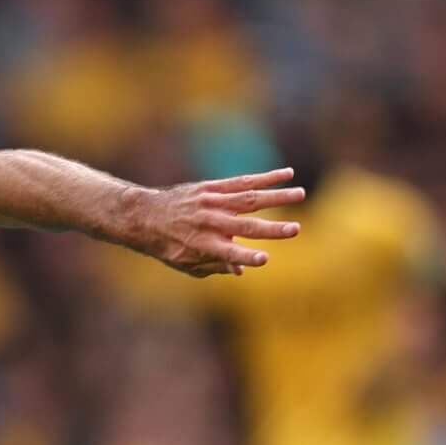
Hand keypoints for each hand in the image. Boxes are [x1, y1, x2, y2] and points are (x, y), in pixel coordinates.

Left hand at [118, 167, 305, 276]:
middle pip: (245, 226)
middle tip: (297, 230)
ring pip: (249, 198)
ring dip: (277, 196)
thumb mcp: (186, 264)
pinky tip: (286, 174)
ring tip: (301, 193)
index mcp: (203, 245)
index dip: (246, 258)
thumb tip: (240, 271)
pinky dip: (265, 177)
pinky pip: (243, 181)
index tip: (264, 260)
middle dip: (272, 229)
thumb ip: (213, 267)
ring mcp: (212, 202)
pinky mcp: (212, 187)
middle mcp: (209, 222)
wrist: (144, 216)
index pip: (228, 254)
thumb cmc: (168, 245)